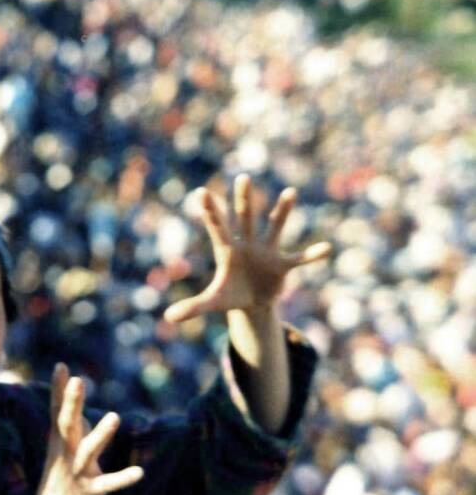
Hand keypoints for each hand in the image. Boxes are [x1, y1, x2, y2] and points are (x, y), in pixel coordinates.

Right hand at [21, 363, 143, 494]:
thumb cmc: (59, 476)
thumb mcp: (61, 450)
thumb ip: (73, 427)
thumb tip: (83, 411)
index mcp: (59, 440)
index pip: (57, 410)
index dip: (59, 389)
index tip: (61, 366)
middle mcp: (65, 452)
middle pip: (67, 423)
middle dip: (72, 402)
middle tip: (78, 379)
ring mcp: (76, 472)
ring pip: (88, 450)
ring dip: (101, 434)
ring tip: (115, 416)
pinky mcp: (89, 491)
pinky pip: (107, 484)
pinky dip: (122, 479)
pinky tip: (139, 472)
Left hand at [164, 173, 330, 322]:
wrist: (253, 302)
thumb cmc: (230, 295)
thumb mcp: (212, 302)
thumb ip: (192, 307)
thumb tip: (168, 317)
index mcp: (227, 251)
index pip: (216, 229)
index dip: (210, 212)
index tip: (200, 191)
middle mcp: (246, 244)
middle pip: (244, 218)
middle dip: (242, 199)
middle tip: (242, 177)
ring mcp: (266, 251)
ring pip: (274, 226)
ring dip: (282, 211)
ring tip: (290, 192)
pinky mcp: (282, 264)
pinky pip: (299, 258)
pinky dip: (311, 255)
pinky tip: (326, 249)